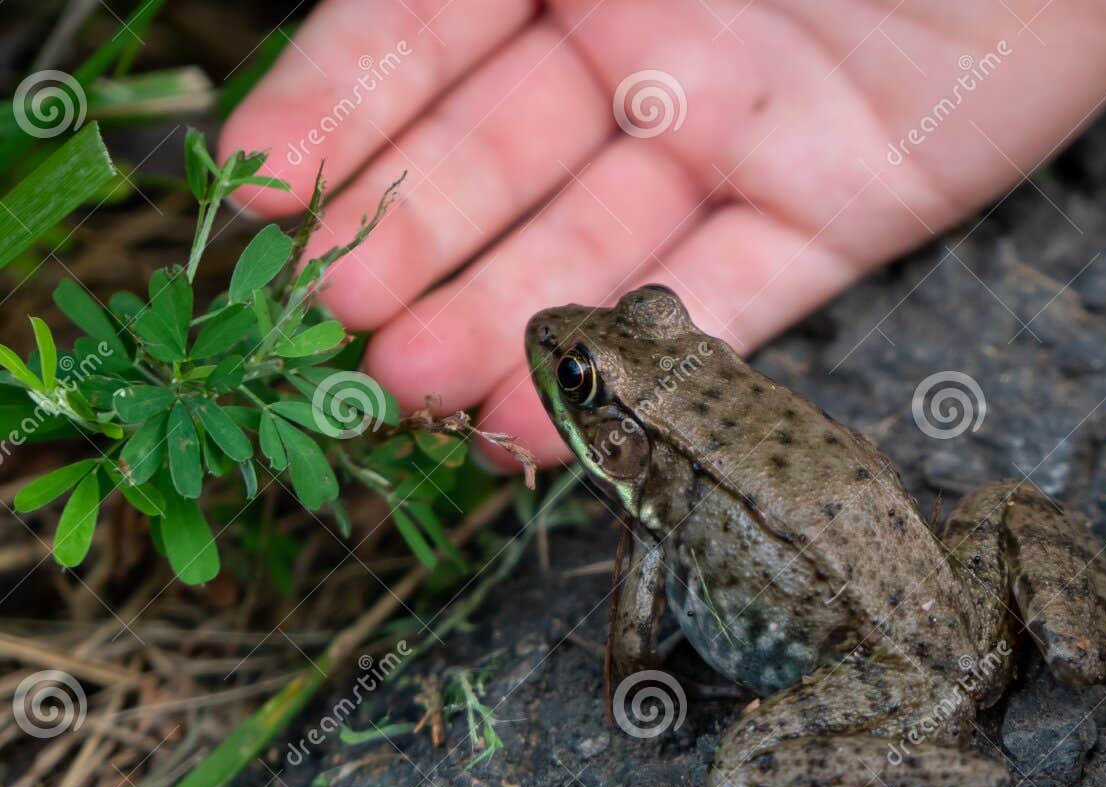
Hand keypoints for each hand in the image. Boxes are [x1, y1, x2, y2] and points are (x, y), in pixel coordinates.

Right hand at [221, 0, 1105, 466]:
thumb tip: (393, 1)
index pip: (420, 35)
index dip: (339, 115)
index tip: (263, 197)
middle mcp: (645, 41)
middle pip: (495, 162)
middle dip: (410, 247)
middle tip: (340, 332)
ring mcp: (740, 134)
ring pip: (595, 249)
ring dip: (504, 329)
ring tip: (425, 398)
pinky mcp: (842, 210)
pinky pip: (730, 298)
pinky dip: (646, 364)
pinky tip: (556, 423)